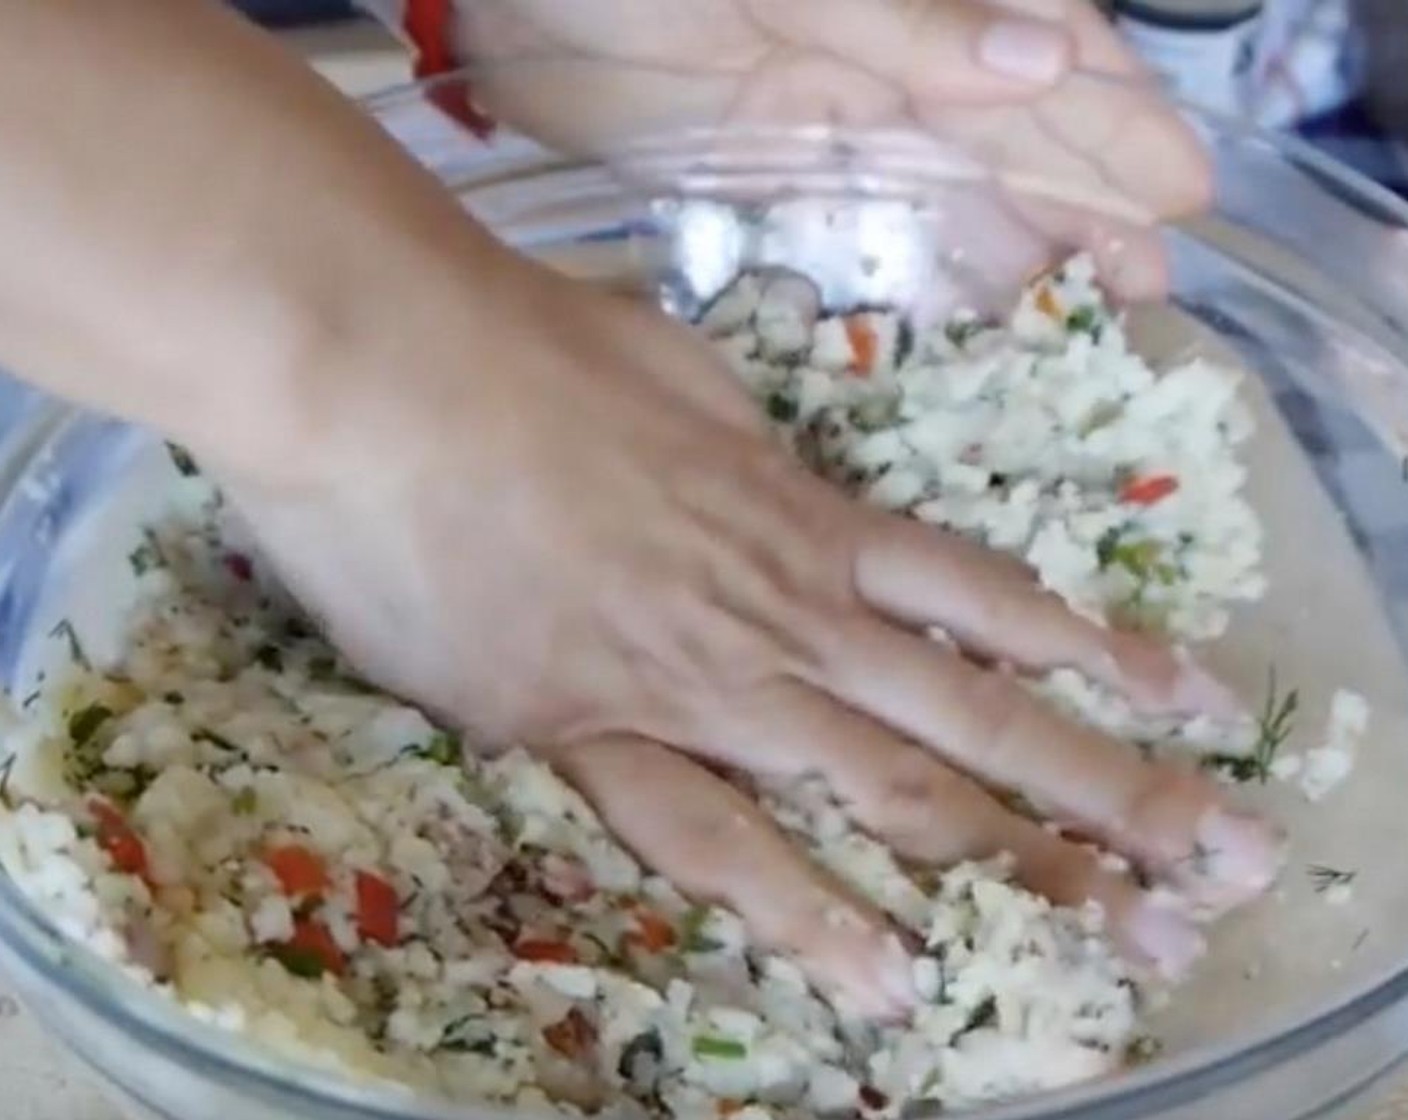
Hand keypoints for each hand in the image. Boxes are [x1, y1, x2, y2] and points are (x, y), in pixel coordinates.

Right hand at [223, 252, 1278, 1018]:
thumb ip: (734, 429)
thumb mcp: (669, 363)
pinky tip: (884, 978)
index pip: (979, 595)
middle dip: (1103, 789)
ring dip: (1010, 858)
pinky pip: (712, 834)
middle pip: (975, 708)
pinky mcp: (588, 727)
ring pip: (886, 780)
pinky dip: (803, 907)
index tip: (1186, 699)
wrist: (389, 367)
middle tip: (1211, 861)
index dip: (1091, 647)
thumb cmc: (519, 341)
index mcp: (798, 511)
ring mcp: (697, 673)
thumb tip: (759, 451)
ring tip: (1117, 930)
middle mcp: (780, 605)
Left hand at [442, 0, 1209, 298]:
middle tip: (1152, 281)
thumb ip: (912, 16)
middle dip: (1086, 201)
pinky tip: (968, 304)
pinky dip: (917, 261)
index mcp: (911, 4)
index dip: (1114, 124)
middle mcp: (886, 57)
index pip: (1043, 54)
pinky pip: (865, 220)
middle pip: (1009, 134)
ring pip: (950, 184)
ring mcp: (830, 116)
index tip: (1179, 195)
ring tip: (1087, 308)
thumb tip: (1040, 66)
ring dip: (1018, 244)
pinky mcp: (769, 168)